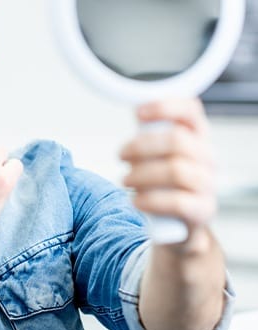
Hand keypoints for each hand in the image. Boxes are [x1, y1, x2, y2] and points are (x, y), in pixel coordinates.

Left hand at [120, 98, 215, 243]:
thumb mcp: (157, 152)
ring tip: (125, 179)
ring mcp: (208, 183)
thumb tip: (134, 109)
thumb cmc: (164, 179)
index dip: (165, 107)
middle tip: (121, 155)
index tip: (138, 113)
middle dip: (141, 146)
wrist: (178, 222)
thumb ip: (148, 131)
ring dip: (142, 174)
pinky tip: (136, 200)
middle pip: (177, 141)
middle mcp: (207, 156)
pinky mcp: (203, 210)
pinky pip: (178, 202)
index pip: (191, 110)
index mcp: (196, 135)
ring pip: (176, 171)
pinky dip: (150, 200)